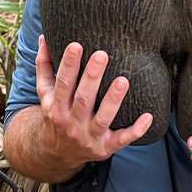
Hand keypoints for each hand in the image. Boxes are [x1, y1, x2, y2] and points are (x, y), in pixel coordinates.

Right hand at [35, 36, 152, 170]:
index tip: (76, 45)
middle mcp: (72, 123)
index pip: (62, 83)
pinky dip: (135, 130)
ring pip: (102, 119)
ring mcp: (89, 137)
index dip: (68, 65)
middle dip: (92, 77)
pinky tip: (148, 116)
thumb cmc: (56, 114)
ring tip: (123, 80)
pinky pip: (121, 140)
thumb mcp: (45, 93)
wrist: (57, 154)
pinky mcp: (105, 148)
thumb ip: (44, 66)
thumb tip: (43, 37)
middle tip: (102, 55)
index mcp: (56, 106)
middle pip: (82, 99)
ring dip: (113, 100)